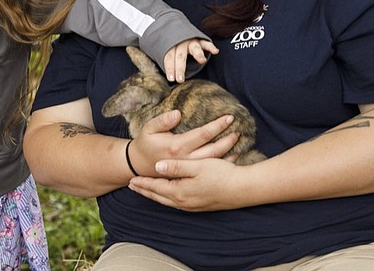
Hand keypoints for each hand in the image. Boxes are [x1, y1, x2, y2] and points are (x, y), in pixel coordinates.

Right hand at [127, 110, 238, 176]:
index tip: (229, 117)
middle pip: (213, 149)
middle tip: (238, 129)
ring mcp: (189, 169)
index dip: (217, 125)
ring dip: (228, 150)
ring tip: (237, 140)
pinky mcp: (190, 174)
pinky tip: (232, 156)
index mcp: (177, 146)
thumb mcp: (149, 129)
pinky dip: (223, 162)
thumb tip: (178, 113)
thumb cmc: (146, 144)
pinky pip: (210, 168)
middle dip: (227, 138)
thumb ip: (163, 120)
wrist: (139, 167)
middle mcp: (186, 159)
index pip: (203, 134)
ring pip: (214, 160)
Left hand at [128, 157, 242, 211]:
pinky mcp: (200, 206)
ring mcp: (192, 206)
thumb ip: (176, 167)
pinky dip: (167, 198)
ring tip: (147, 190)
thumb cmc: (221, 175)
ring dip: (155, 195)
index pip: (156, 187)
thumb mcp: (197, 166)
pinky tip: (169, 195)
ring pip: (167, 201)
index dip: (143, 183)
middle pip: (158, 196)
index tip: (131, 180)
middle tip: (132, 186)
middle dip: (145, 190)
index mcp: (180, 191)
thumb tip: (157, 167)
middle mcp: (184, 202)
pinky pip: (177, 203)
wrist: (243, 190)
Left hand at [163, 38, 218, 82]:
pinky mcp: (201, 40)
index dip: (169, 68)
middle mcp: (181, 42)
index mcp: (170, 46)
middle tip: (180, 79)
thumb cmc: (172, 46)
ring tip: (202, 61)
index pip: (169, 57)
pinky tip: (215, 51)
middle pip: (180, 56)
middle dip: (180, 68)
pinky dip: (211, 47)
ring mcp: (191, 41)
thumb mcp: (167, 53)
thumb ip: (168, 63)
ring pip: (194, 48)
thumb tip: (168, 79)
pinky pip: (206, 43)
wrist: (176, 30)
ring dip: (198, 55)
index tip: (171, 79)